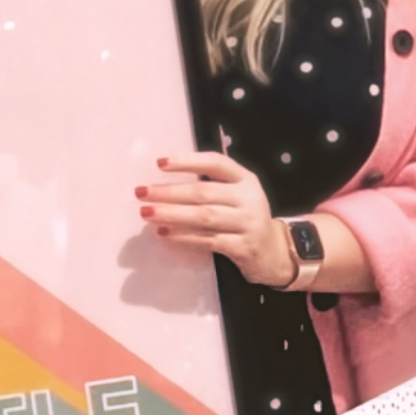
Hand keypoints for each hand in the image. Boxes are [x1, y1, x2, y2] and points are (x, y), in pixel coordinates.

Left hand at [135, 152, 295, 287]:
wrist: (273, 253)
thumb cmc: (244, 218)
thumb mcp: (237, 195)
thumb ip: (212, 185)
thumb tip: (164, 180)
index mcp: (245, 179)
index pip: (216, 163)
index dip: (188, 161)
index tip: (159, 163)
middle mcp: (249, 198)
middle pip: (204, 192)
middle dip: (169, 192)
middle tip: (142, 192)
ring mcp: (248, 223)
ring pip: (204, 216)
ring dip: (172, 214)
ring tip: (147, 212)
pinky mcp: (243, 247)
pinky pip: (208, 240)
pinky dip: (183, 237)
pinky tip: (165, 233)